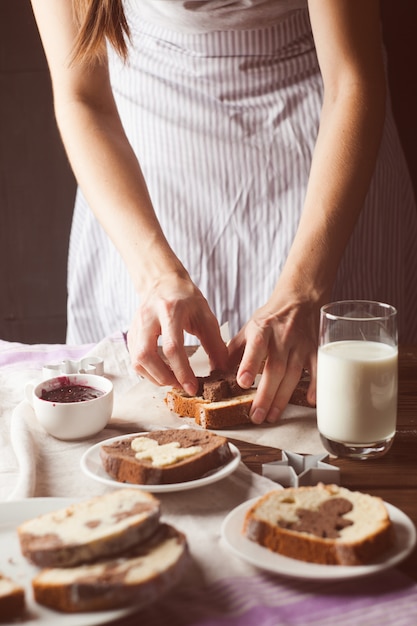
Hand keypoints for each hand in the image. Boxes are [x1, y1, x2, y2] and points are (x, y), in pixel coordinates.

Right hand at [127, 272, 228, 394]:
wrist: (163, 282)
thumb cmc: (186, 298)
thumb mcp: (206, 316)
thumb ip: (214, 343)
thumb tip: (222, 370)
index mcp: (170, 310)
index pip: (172, 346)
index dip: (182, 371)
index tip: (193, 387)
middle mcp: (148, 317)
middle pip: (146, 355)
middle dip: (164, 377)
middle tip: (181, 386)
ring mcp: (136, 325)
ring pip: (136, 360)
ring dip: (154, 377)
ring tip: (173, 380)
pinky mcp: (131, 333)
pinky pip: (134, 359)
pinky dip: (148, 371)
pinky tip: (162, 372)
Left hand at [228, 297, 318, 423]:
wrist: (299, 299)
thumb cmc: (270, 318)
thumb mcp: (248, 328)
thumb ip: (234, 350)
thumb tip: (216, 372)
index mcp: (262, 329)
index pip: (256, 346)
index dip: (250, 364)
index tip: (243, 383)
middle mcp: (282, 337)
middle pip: (275, 368)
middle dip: (266, 394)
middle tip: (256, 415)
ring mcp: (300, 345)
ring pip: (293, 374)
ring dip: (282, 398)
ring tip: (272, 416)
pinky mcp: (314, 350)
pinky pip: (317, 370)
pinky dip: (315, 386)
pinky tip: (310, 402)